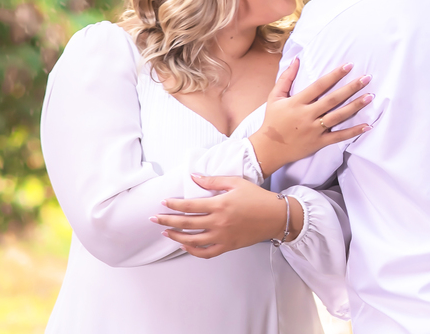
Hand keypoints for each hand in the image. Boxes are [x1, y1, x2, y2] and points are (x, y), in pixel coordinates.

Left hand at [151, 175, 304, 258]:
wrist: (274, 216)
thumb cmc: (257, 197)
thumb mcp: (236, 183)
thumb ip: (213, 181)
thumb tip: (194, 177)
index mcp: (220, 204)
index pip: (190, 205)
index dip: (174, 204)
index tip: (164, 203)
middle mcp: (219, 222)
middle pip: (186, 223)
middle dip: (167, 220)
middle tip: (154, 219)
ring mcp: (222, 236)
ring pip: (192, 240)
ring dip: (176, 236)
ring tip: (166, 231)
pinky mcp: (228, 246)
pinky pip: (206, 252)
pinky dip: (193, 251)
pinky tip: (185, 245)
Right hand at [248, 58, 372, 177]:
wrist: (268, 149)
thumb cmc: (272, 121)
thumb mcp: (275, 97)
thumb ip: (286, 78)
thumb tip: (296, 59)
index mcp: (297, 102)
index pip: (319, 85)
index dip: (334, 75)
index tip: (349, 66)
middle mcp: (307, 115)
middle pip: (332, 99)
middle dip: (351, 88)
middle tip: (367, 78)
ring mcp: (314, 130)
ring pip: (338, 116)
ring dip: (355, 106)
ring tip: (370, 96)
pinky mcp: (319, 143)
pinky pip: (338, 137)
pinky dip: (353, 132)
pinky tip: (367, 125)